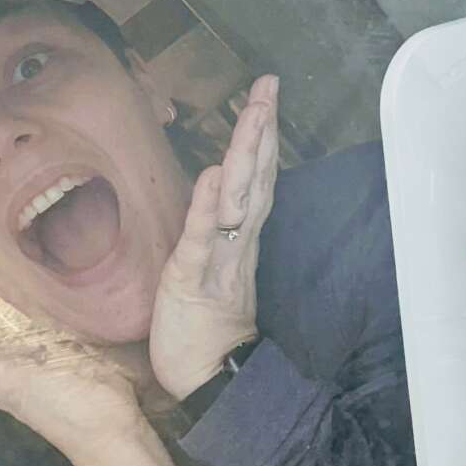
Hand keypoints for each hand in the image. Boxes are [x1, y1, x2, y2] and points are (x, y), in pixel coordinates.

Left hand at [148, 74, 279, 401]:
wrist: (208, 380)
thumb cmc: (204, 329)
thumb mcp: (206, 270)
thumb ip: (216, 229)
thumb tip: (221, 183)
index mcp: (239, 240)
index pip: (256, 178)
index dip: (261, 136)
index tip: (266, 94)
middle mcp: (237, 243)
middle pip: (256, 177)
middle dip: (261, 129)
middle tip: (269, 86)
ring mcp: (221, 259)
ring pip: (240, 198)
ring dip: (247, 153)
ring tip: (255, 112)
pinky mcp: (196, 280)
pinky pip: (206, 238)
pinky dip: (213, 205)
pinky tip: (219, 174)